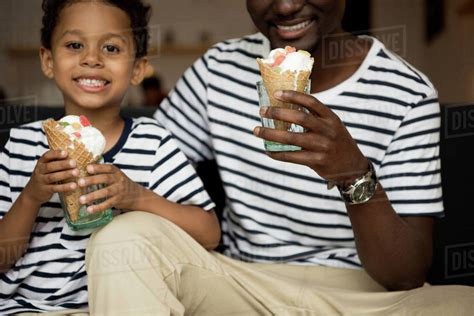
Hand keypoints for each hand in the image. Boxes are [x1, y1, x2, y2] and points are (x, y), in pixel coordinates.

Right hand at [24, 150, 78, 204]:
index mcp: (41, 162)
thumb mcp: (48, 167)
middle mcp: (40, 170)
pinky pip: (55, 188)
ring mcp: (41, 180)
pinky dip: (65, 187)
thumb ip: (57, 161)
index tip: (66, 152)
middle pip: (50, 166)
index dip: (56, 154)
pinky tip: (74, 185)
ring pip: (52, 177)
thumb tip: (75, 152)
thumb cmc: (46, 176)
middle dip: (63, 164)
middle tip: (74, 163)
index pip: (47, 156)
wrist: (33, 192)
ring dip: (65, 174)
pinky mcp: (45, 190)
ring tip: (76, 173)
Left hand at [76, 164, 143, 212]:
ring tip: (81, 199)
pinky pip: (108, 204)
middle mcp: (119, 180)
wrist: (137, 195)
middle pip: (105, 178)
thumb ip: (103, 173)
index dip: (98, 167)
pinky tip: (89, 209)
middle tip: (80, 182)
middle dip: (92, 180)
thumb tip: (82, 171)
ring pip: (106, 192)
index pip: (108, 168)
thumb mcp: (116, 175)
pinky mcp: (118, 200)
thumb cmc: (121, 184)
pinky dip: (98, 207)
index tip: (87, 168)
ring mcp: (119, 190)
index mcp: (116, 172)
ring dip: (93, 196)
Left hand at [253, 90, 368, 184]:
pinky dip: (277, 153)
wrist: (352, 168)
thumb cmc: (336, 143)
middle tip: (262, 110)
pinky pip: (292, 156)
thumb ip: (314, 118)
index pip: (311, 101)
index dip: (293, 96)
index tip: (276, 93)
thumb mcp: (332, 125)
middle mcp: (327, 130)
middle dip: (278, 113)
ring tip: (257, 130)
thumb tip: (285, 108)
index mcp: (330, 117)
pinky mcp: (317, 161)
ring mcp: (322, 146)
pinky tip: (268, 150)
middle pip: (299, 118)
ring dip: (271, 134)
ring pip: (291, 138)